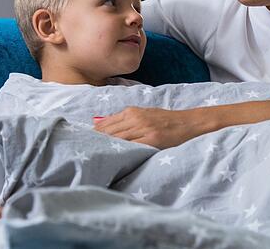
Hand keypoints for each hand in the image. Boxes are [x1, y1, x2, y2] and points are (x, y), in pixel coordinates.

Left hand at [94, 106, 218, 148]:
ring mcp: (144, 130)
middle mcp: (136, 119)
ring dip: (104, 148)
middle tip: (82, 153)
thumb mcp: (144, 114)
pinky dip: (121, 152)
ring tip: (92, 158)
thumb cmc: (166, 121)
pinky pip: (132, 147)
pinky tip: (113, 158)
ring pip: (118, 140)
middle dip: (95, 142)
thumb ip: (126, 120)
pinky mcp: (152, 140)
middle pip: (108, 132)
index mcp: (132, 111)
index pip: (105, 124)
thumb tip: (102, 126)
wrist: (189, 123)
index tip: (81, 143)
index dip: (92, 134)